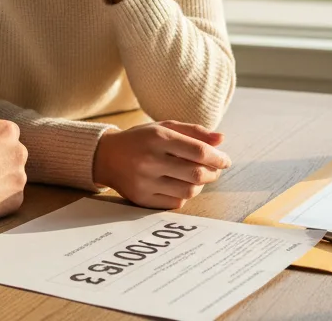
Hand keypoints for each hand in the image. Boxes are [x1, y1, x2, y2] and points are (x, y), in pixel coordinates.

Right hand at [92, 121, 230, 209]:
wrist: (106, 156)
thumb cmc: (142, 139)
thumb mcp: (164, 127)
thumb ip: (194, 132)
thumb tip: (222, 140)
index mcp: (158, 137)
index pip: (199, 151)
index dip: (218, 158)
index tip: (225, 160)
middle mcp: (150, 160)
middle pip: (196, 174)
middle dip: (213, 173)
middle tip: (215, 170)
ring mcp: (145, 182)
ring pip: (188, 191)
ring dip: (200, 185)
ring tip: (198, 177)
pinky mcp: (141, 199)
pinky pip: (175, 203)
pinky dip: (184, 196)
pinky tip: (181, 185)